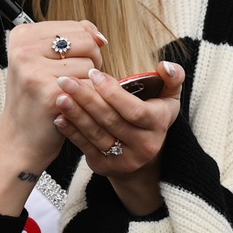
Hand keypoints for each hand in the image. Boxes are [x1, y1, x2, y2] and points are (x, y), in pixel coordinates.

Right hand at [0, 19, 105, 214]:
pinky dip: (90, 100)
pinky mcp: (49, 92)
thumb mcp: (43, 63)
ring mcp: (34, 70)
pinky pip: (90, 87)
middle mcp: (24, 50)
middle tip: (74, 83)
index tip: (72, 66)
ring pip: (91, 65)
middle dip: (91, 63)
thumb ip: (71, 40)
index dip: (86, 48)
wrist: (19, 142)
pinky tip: (72, 108)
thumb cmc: (36, 102)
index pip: (76, 27)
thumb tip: (99, 36)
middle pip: (87, 42)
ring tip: (69, 97)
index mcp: (22, 36)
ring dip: (90, 85)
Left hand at [52, 60, 183, 215]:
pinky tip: (59, 117)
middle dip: (87, 99)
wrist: (144, 158)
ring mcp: (124, 159)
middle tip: (66, 80)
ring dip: (76, 115)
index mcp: (158, 124)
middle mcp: (144, 145)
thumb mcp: (169, 98)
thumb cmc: (153, 116)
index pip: (135, 110)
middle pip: (111, 121)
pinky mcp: (105, 167)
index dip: (113, 93)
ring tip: (60, 97)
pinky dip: (71, 132)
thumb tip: (164, 65)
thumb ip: (173, 78)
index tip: (93, 73)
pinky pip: (85, 147)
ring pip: (96, 134)